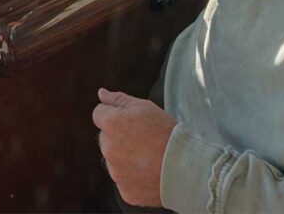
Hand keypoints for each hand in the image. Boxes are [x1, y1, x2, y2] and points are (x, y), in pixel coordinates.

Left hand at [92, 88, 176, 207]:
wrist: (184, 166)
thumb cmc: (165, 131)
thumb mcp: (144, 107)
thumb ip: (118, 99)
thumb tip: (101, 93)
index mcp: (111, 124)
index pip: (99, 114)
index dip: (115, 114)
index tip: (131, 121)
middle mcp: (107, 149)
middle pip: (106, 138)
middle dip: (118, 136)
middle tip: (143, 139)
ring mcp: (115, 172)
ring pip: (114, 160)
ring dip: (125, 157)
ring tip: (149, 156)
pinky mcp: (124, 190)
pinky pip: (124, 180)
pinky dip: (134, 176)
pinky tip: (150, 171)